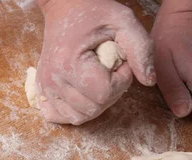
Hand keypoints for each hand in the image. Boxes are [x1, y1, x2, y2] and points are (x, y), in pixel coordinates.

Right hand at [36, 0, 154, 124]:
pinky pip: (60, 116)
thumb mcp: (123, 21)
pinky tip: (83, 95)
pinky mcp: (42, 91)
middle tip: (111, 69)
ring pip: (79, 117)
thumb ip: (141, 49)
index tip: (121, 62)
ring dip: (95, 103)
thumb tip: (149, 81)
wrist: (62, 6)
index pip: (105, 93)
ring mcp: (45, 88)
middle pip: (93, 109)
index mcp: (69, 63)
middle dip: (111, 92)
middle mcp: (53, 80)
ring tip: (98, 80)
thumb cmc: (93, 11)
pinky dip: (75, 111)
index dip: (122, 80)